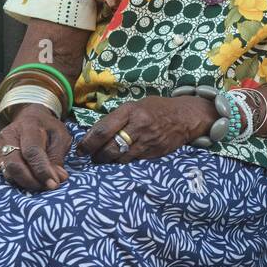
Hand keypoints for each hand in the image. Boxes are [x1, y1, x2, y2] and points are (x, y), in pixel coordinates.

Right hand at [0, 106, 71, 191]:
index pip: (31, 151)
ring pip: (7, 172)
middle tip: (48, 187)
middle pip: (15, 165)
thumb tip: (58, 179)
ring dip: (26, 182)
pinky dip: (18, 180)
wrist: (30, 118)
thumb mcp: (60, 137)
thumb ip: (58, 157)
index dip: (42, 170)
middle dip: (32, 181)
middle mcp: (8, 135)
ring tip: (42, 183)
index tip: (54, 184)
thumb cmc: (48, 129)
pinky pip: (3, 173)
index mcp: (28, 126)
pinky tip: (31, 179)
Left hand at [77, 96, 215, 164]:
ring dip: (109, 161)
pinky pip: (133, 161)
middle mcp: (139, 127)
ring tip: (104, 158)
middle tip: (92, 157)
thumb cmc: (157, 108)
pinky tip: (122, 158)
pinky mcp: (154, 153)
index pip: (102, 130)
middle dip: (96, 156)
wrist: (185, 116)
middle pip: (109, 148)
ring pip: (120, 158)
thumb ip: (118, 118)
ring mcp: (147, 142)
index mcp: (131, 111)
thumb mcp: (136, 105)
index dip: (88, 143)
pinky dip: (124, 161)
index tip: (81, 149)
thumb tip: (95, 133)